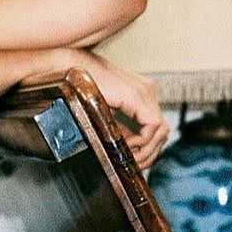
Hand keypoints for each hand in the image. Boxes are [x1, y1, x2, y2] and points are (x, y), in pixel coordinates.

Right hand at [20, 48, 167, 169]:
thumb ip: (120, 129)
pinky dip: (143, 139)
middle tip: (134, 163)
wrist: (68, 68)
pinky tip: (127, 144)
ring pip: (162, 130)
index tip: (133, 158)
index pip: (157, 127)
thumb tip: (127, 149)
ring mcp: (145, 92)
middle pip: (163, 131)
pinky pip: (153, 125)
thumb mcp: (105, 114)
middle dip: (150, 152)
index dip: (149, 147)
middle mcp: (148, 91)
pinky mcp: (138, 96)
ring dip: (147, 148)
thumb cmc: (80, 87)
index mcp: (141, 93)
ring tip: (128, 154)